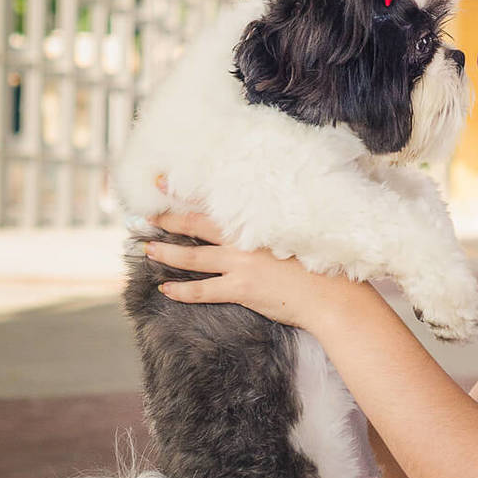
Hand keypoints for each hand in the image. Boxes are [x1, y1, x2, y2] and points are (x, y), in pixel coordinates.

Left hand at [142, 178, 362, 332]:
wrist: (331, 295)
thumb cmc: (319, 265)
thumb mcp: (293, 235)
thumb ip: (269, 228)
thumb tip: (251, 223)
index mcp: (256, 222)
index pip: (214, 202)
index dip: (185, 192)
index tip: (162, 182)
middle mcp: (245, 240)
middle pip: (197, 225)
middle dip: (168, 218)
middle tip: (145, 214)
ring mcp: (241, 264)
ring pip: (194, 256)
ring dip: (167, 252)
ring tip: (147, 249)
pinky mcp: (242, 289)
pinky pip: (204, 290)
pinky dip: (183, 290)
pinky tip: (166, 288)